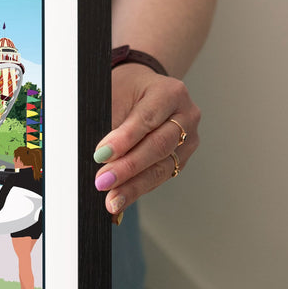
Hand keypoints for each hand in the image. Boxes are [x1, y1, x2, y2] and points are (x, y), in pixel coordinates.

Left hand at [93, 63, 200, 216]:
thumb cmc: (127, 89)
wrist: (142, 88)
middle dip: (128, 167)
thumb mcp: (116, 93)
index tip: (100, 155)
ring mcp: (188, 139)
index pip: (146, 119)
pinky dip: (138, 188)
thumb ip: (110, 123)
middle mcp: (186, 116)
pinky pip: (160, 176)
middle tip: (103, 181)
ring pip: (161, 167)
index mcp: (170, 92)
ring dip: (133, 186)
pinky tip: (122, 198)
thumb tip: (99, 158)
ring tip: (112, 200)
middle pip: (158, 146)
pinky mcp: (181, 158)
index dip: (124, 140)